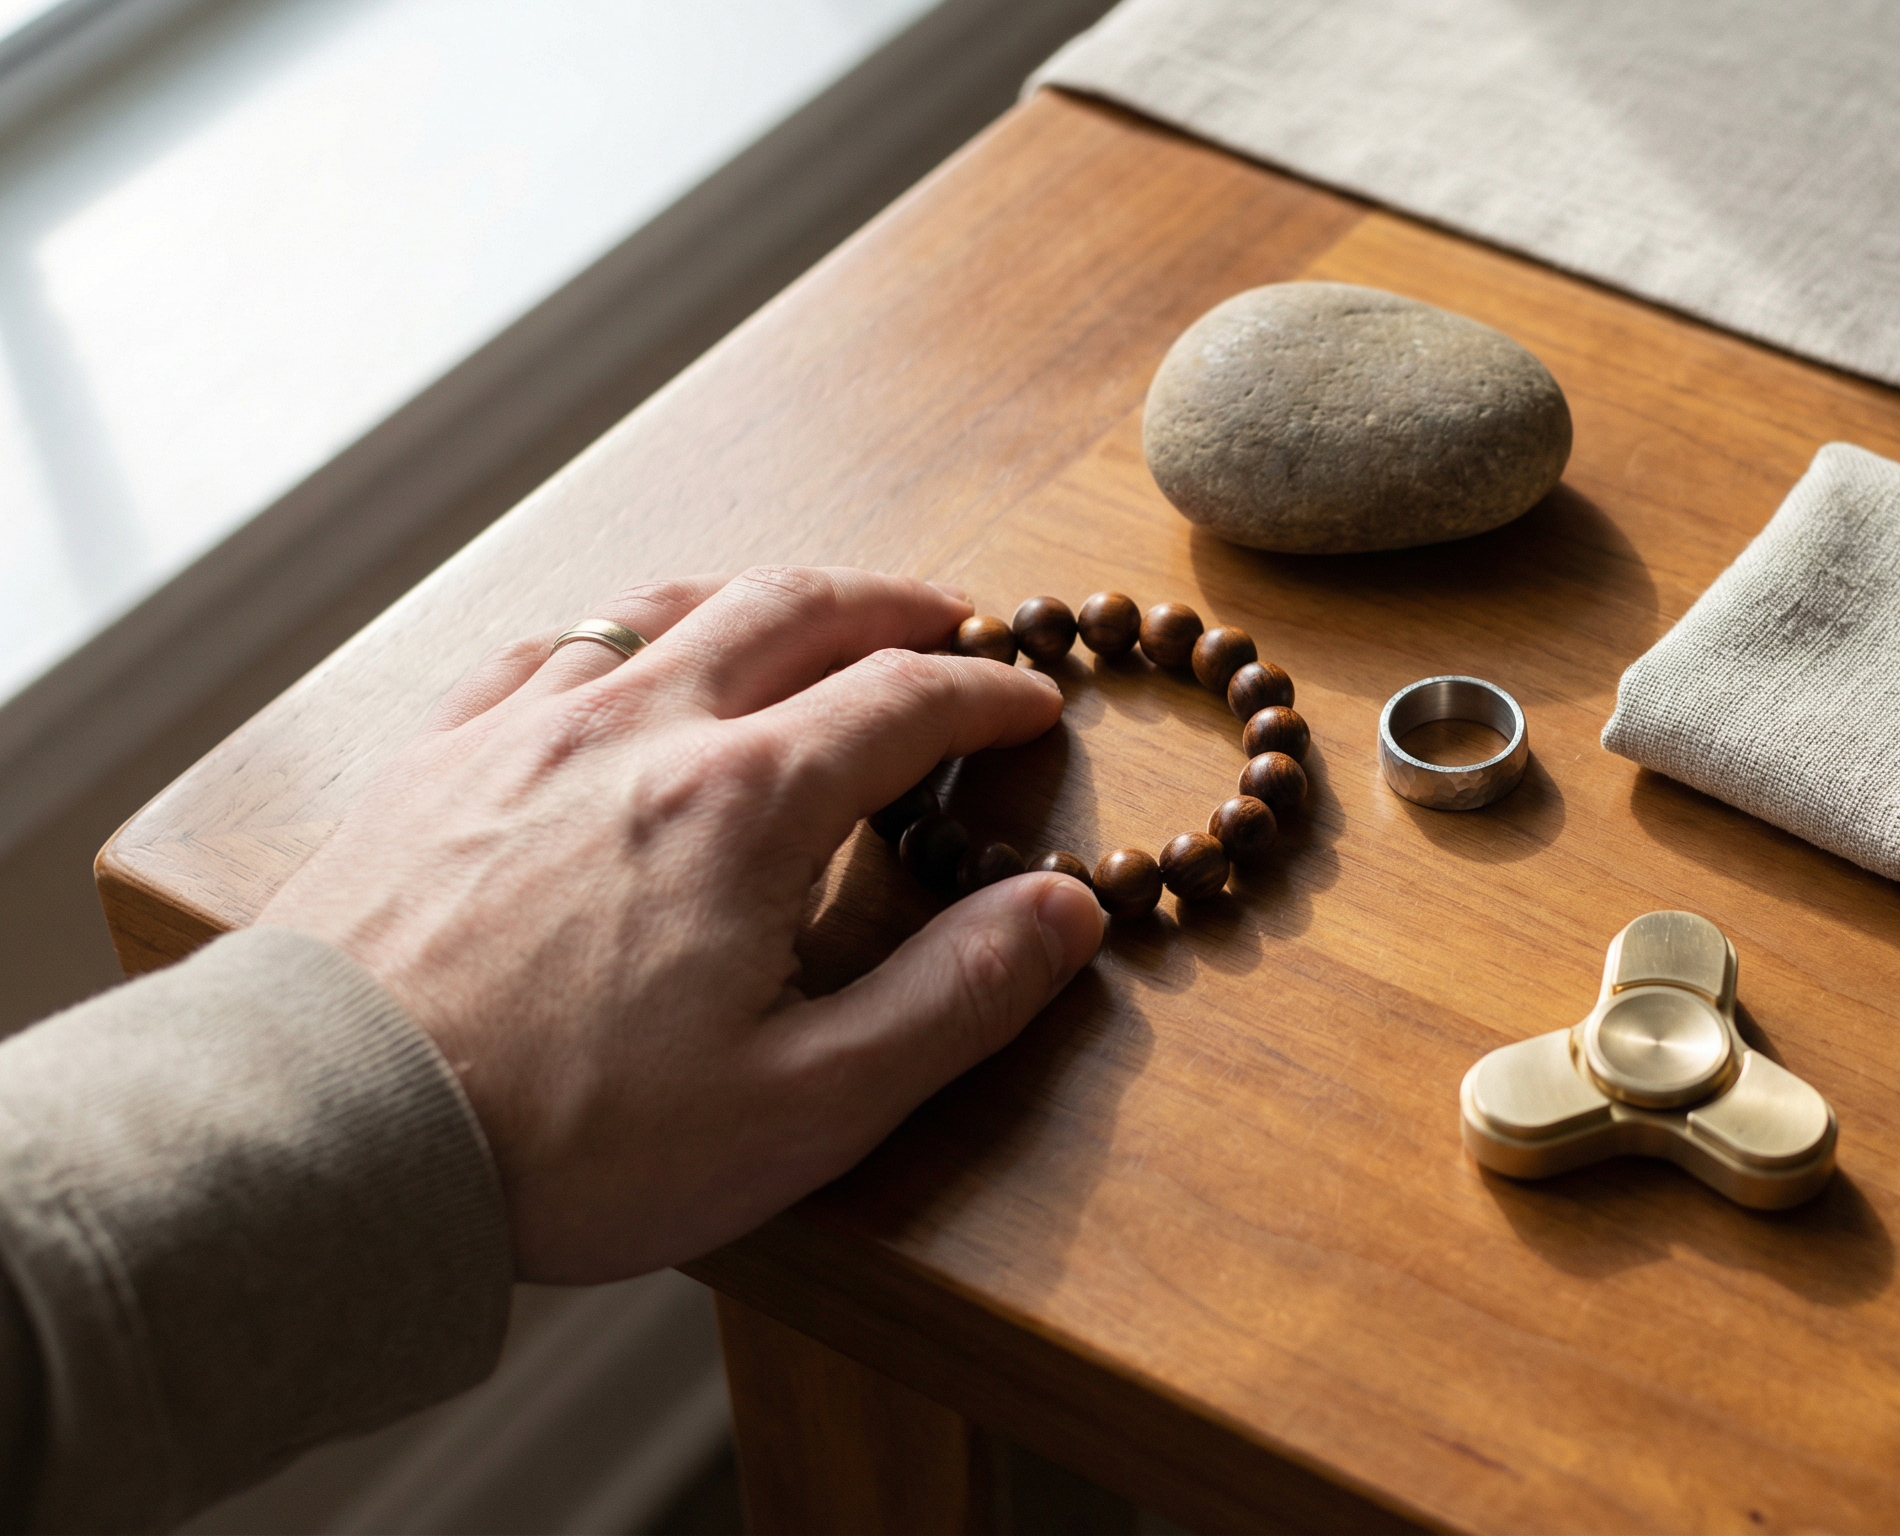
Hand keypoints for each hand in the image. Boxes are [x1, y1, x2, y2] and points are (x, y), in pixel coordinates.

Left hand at [259, 567, 1104, 1283]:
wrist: (330, 1139)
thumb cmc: (571, 1142)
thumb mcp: (808, 1104)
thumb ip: (955, 997)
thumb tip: (1069, 908)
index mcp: (745, 804)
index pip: (905, 699)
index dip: (989, 693)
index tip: (1032, 701)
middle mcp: (639, 729)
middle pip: (794, 609)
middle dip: (892, 606)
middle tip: (949, 624)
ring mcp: (524, 732)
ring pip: (666, 605)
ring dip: (762, 597)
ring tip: (809, 616)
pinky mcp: (432, 762)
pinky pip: (542, 648)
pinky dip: (618, 630)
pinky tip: (622, 655)